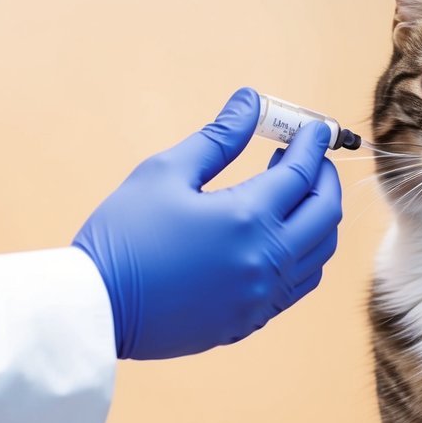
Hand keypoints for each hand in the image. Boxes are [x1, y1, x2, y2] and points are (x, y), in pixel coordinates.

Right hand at [74, 88, 341, 359]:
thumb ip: (217, 138)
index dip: (312, 146)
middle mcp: (265, 261)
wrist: (96, 308)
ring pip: (318, 254)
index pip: (301, 174)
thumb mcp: (165, 173)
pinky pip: (297, 285)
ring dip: (317, 218)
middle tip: (309, 157)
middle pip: (325, 214)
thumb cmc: (123, 235)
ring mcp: (262, 296)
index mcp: (247, 219)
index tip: (315, 129)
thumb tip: (249, 103)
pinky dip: (302, 254)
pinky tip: (279, 236)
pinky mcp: (251, 319)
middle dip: (325, 178)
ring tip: (293, 194)